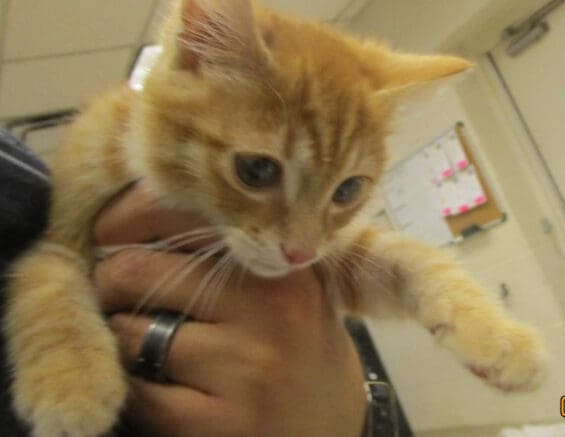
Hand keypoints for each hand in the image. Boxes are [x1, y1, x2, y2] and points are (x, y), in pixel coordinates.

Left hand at [92, 185, 366, 435]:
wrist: (334, 429)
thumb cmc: (302, 352)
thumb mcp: (289, 289)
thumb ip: (235, 253)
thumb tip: (138, 216)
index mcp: (283, 270)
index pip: (185, 217)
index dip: (128, 219)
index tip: (109, 233)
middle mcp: (271, 313)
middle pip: (139, 271)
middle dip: (111, 282)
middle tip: (112, 290)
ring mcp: (246, 371)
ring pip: (129, 334)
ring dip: (121, 336)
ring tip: (142, 340)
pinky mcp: (221, 424)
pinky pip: (139, 393)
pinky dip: (133, 387)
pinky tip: (157, 386)